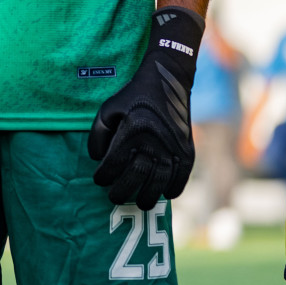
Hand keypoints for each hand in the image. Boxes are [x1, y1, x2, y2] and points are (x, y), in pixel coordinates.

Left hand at [89, 7, 201, 209]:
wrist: (168, 80)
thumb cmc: (133, 96)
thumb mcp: (108, 108)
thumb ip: (98, 134)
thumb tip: (97, 159)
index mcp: (132, 131)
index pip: (114, 163)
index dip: (104, 176)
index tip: (98, 180)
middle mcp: (154, 141)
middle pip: (136, 176)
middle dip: (122, 190)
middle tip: (114, 198)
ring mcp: (173, 146)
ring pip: (160, 180)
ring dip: (149, 195)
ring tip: (140, 204)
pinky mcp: (187, 148)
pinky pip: (182, 175)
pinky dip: (174, 187)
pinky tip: (166, 194)